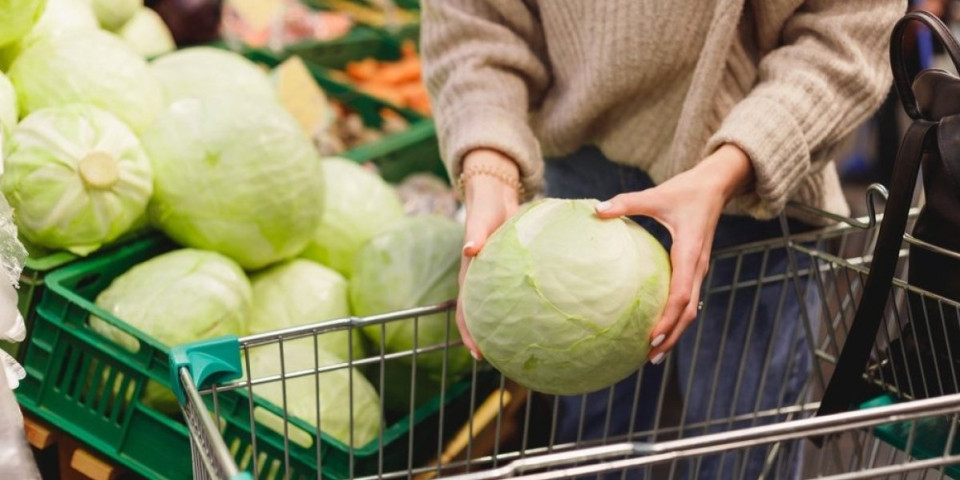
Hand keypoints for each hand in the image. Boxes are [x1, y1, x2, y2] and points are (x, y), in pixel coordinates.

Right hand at [457, 149, 520, 359]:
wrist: (495, 194)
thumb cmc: (486, 207)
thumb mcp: (480, 219)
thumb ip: (475, 232)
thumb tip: (470, 250)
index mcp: (471, 274)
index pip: (465, 310)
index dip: (469, 333)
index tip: (478, 353)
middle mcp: (481, 280)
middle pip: (481, 317)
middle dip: (488, 340)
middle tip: (502, 361)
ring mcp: (496, 278)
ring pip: (498, 309)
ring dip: (505, 328)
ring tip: (522, 348)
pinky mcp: (510, 271)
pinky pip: (515, 294)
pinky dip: (523, 307)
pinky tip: (543, 316)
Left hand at [594, 144, 753, 363]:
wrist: (717, 185)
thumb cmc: (686, 190)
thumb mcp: (656, 194)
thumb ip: (627, 203)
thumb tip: (596, 209)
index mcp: (690, 252)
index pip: (681, 294)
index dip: (669, 318)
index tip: (653, 336)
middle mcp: (697, 266)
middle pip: (689, 311)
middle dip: (672, 336)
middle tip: (650, 357)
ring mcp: (698, 269)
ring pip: (691, 309)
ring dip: (675, 331)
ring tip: (653, 352)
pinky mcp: (695, 267)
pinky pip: (688, 298)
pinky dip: (676, 316)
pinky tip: (658, 326)